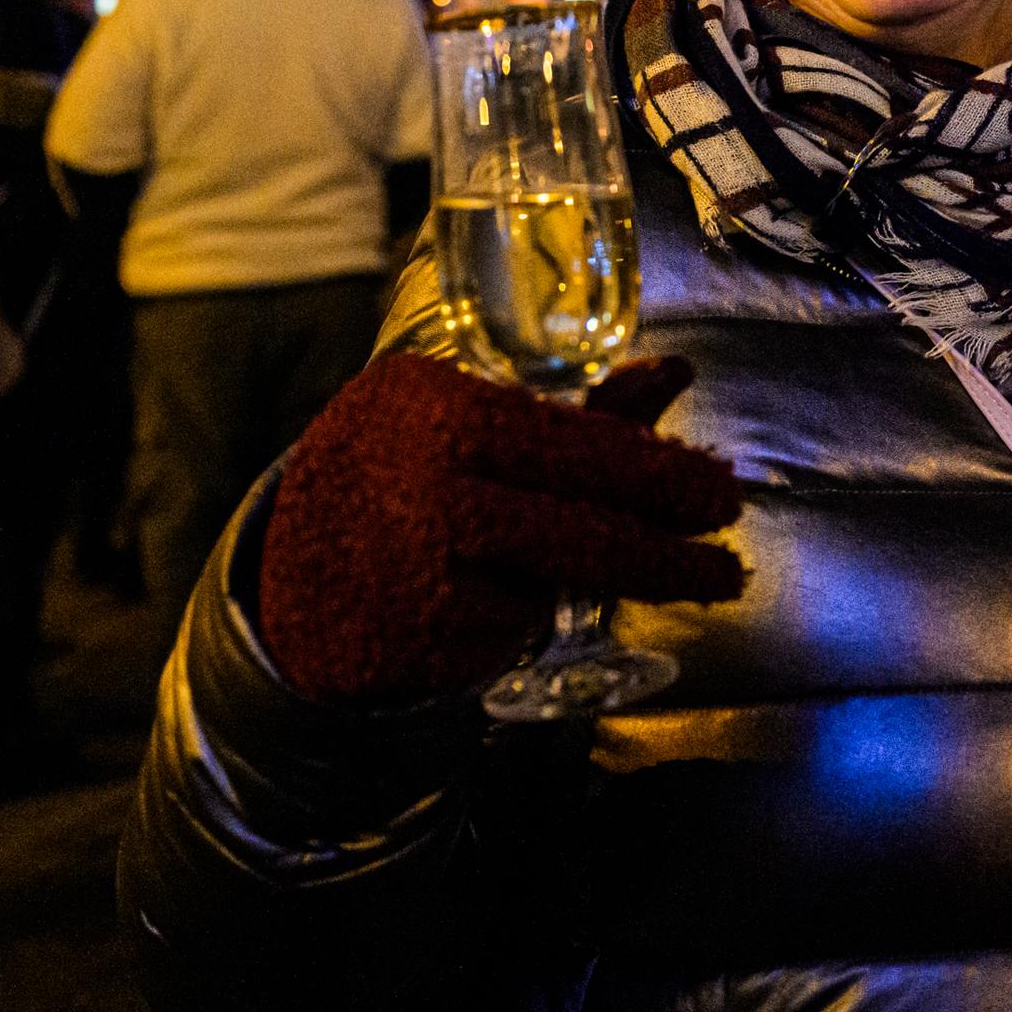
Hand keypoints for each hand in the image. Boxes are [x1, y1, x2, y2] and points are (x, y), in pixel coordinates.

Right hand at [257, 350, 743, 705]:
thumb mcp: (468, 421)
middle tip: (727, 566)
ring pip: (553, 585)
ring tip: (653, 577)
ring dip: (603, 586)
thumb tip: (676, 371)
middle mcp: (420, 481)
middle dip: (668, 554)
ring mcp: (412, 566)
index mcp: (435, 402)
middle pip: (581, 530)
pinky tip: (495, 603)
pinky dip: (524, 621)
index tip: (721, 495)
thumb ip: (572, 410)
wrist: (283, 577)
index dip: (662, 476)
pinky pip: (511, 632)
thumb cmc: (399, 478)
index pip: (577, 443)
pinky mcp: (412, 640)